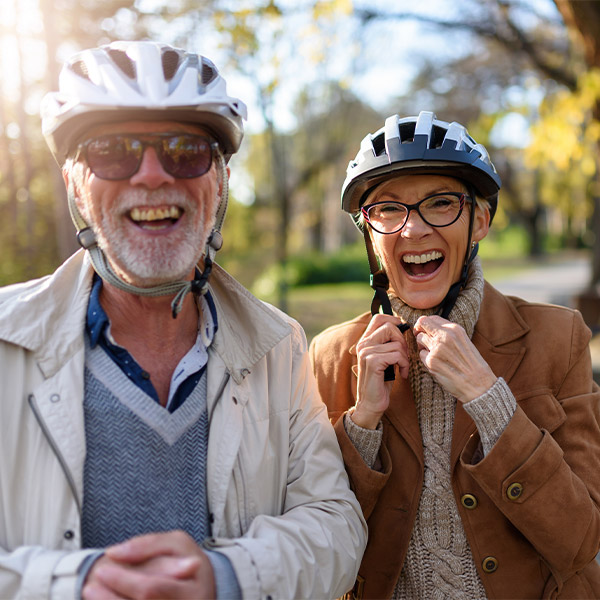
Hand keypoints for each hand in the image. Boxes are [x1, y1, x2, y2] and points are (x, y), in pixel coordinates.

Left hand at [82, 531, 215, 599]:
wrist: (199, 589)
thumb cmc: (186, 563)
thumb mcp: (177, 543)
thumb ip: (148, 544)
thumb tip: (115, 552)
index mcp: (192, 592)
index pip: (150, 589)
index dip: (124, 580)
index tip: (105, 568)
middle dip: (109, 597)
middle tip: (91, 584)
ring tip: (92, 592)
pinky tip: (106, 598)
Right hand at [352, 314, 408, 428]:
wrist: (371, 404)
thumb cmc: (381, 381)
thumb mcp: (385, 358)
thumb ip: (388, 343)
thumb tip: (402, 327)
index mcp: (365, 341)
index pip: (378, 318)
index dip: (394, 321)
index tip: (402, 333)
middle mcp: (363, 344)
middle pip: (390, 327)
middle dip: (403, 341)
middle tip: (404, 356)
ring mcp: (366, 352)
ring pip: (397, 343)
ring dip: (405, 357)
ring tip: (402, 368)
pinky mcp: (372, 362)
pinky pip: (397, 355)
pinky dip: (404, 365)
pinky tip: (401, 374)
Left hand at [413, 315, 496, 402]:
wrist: (478, 383)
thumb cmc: (472, 364)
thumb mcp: (463, 341)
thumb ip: (448, 333)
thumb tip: (430, 328)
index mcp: (454, 329)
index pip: (431, 318)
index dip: (425, 324)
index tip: (424, 329)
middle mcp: (445, 336)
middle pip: (421, 324)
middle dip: (419, 330)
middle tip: (421, 337)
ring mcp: (436, 348)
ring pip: (419, 339)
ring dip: (423, 345)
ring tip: (433, 353)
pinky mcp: (431, 361)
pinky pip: (421, 354)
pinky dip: (425, 358)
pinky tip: (436, 363)